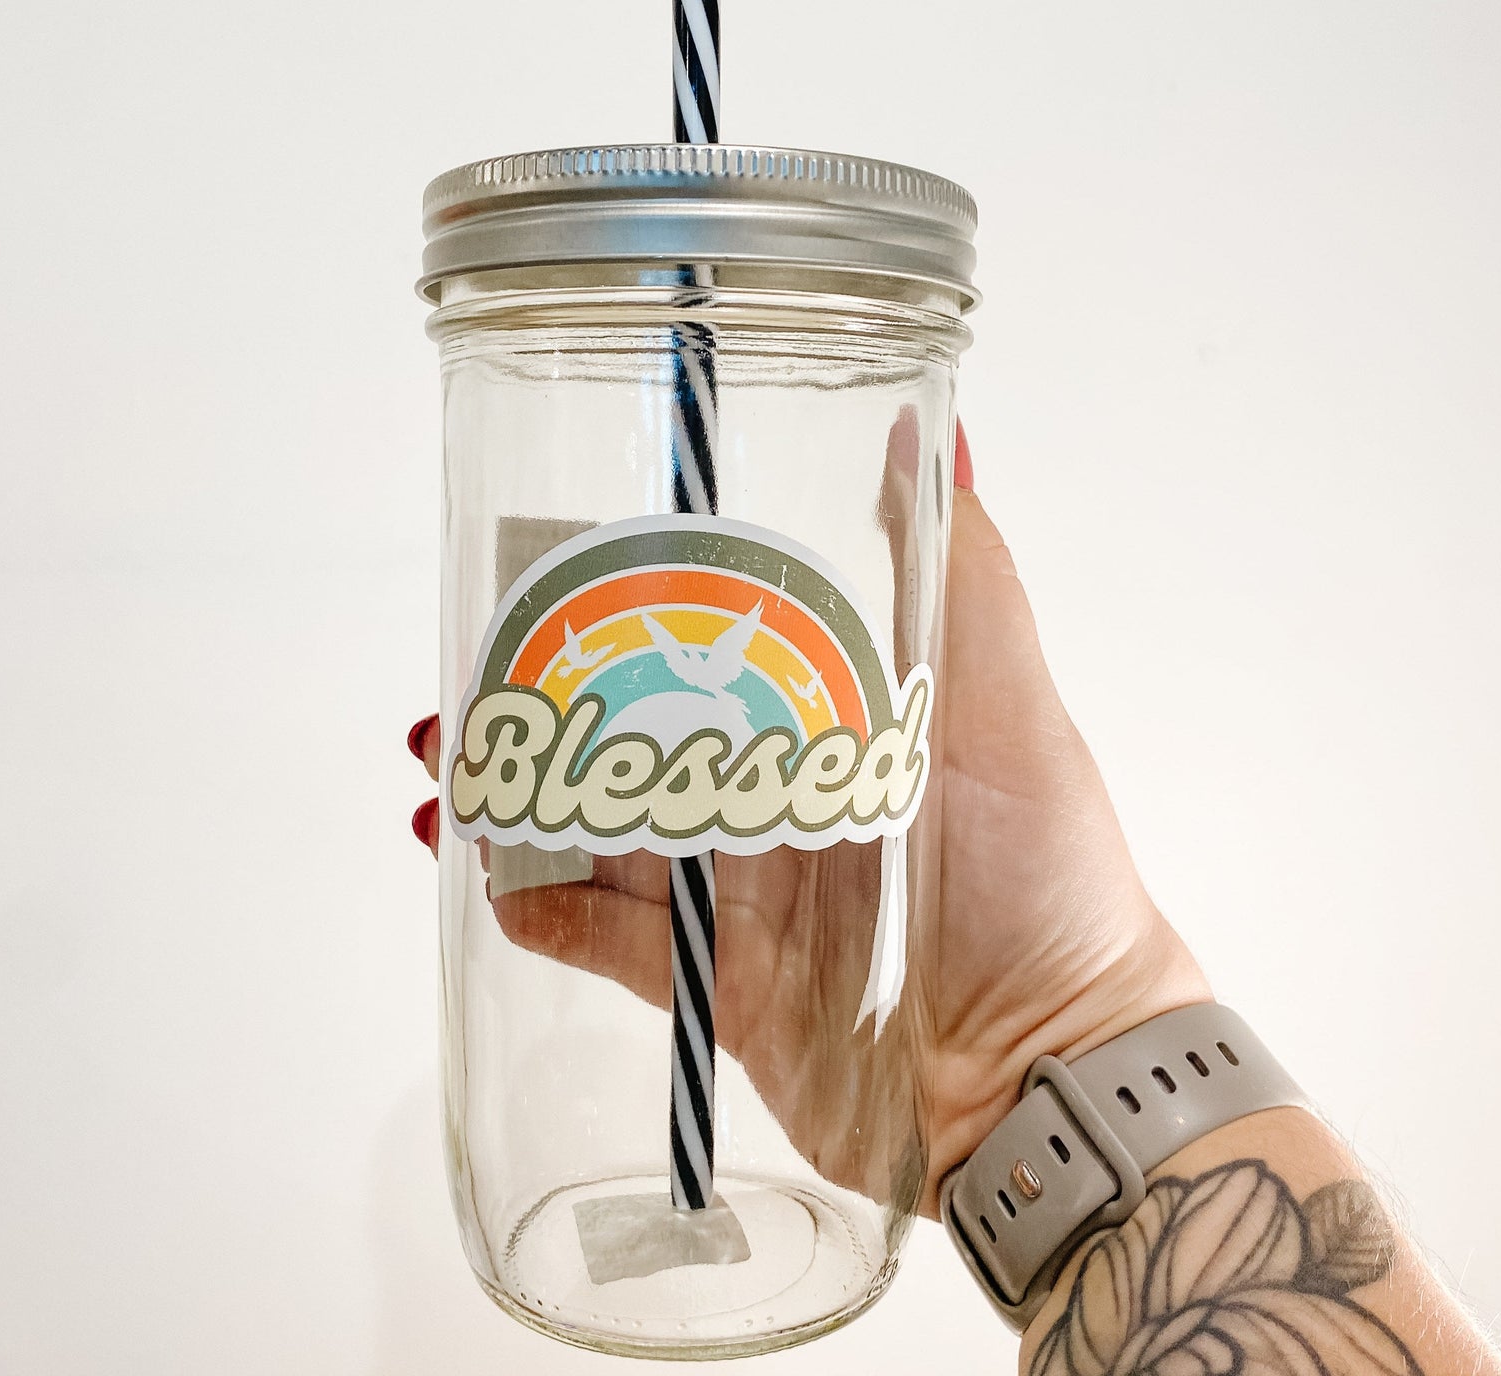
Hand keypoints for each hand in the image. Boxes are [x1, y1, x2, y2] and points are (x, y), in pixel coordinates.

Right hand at [407, 419, 1208, 1214]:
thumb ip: (965, 575)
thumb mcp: (1008, 707)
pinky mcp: (714, 983)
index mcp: (828, 720)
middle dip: (542, 709)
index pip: (703, 649)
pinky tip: (488, 879)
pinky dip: (541, 911)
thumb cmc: (1046, 879)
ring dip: (520, 801)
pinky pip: (606, 940)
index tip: (549, 580)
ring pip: (603, 833)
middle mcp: (775, 797)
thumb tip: (937, 426)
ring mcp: (737, 895)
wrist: (1051, 1075)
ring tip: (449, 780)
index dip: (622, 615)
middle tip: (467, 691)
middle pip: (632, 740)